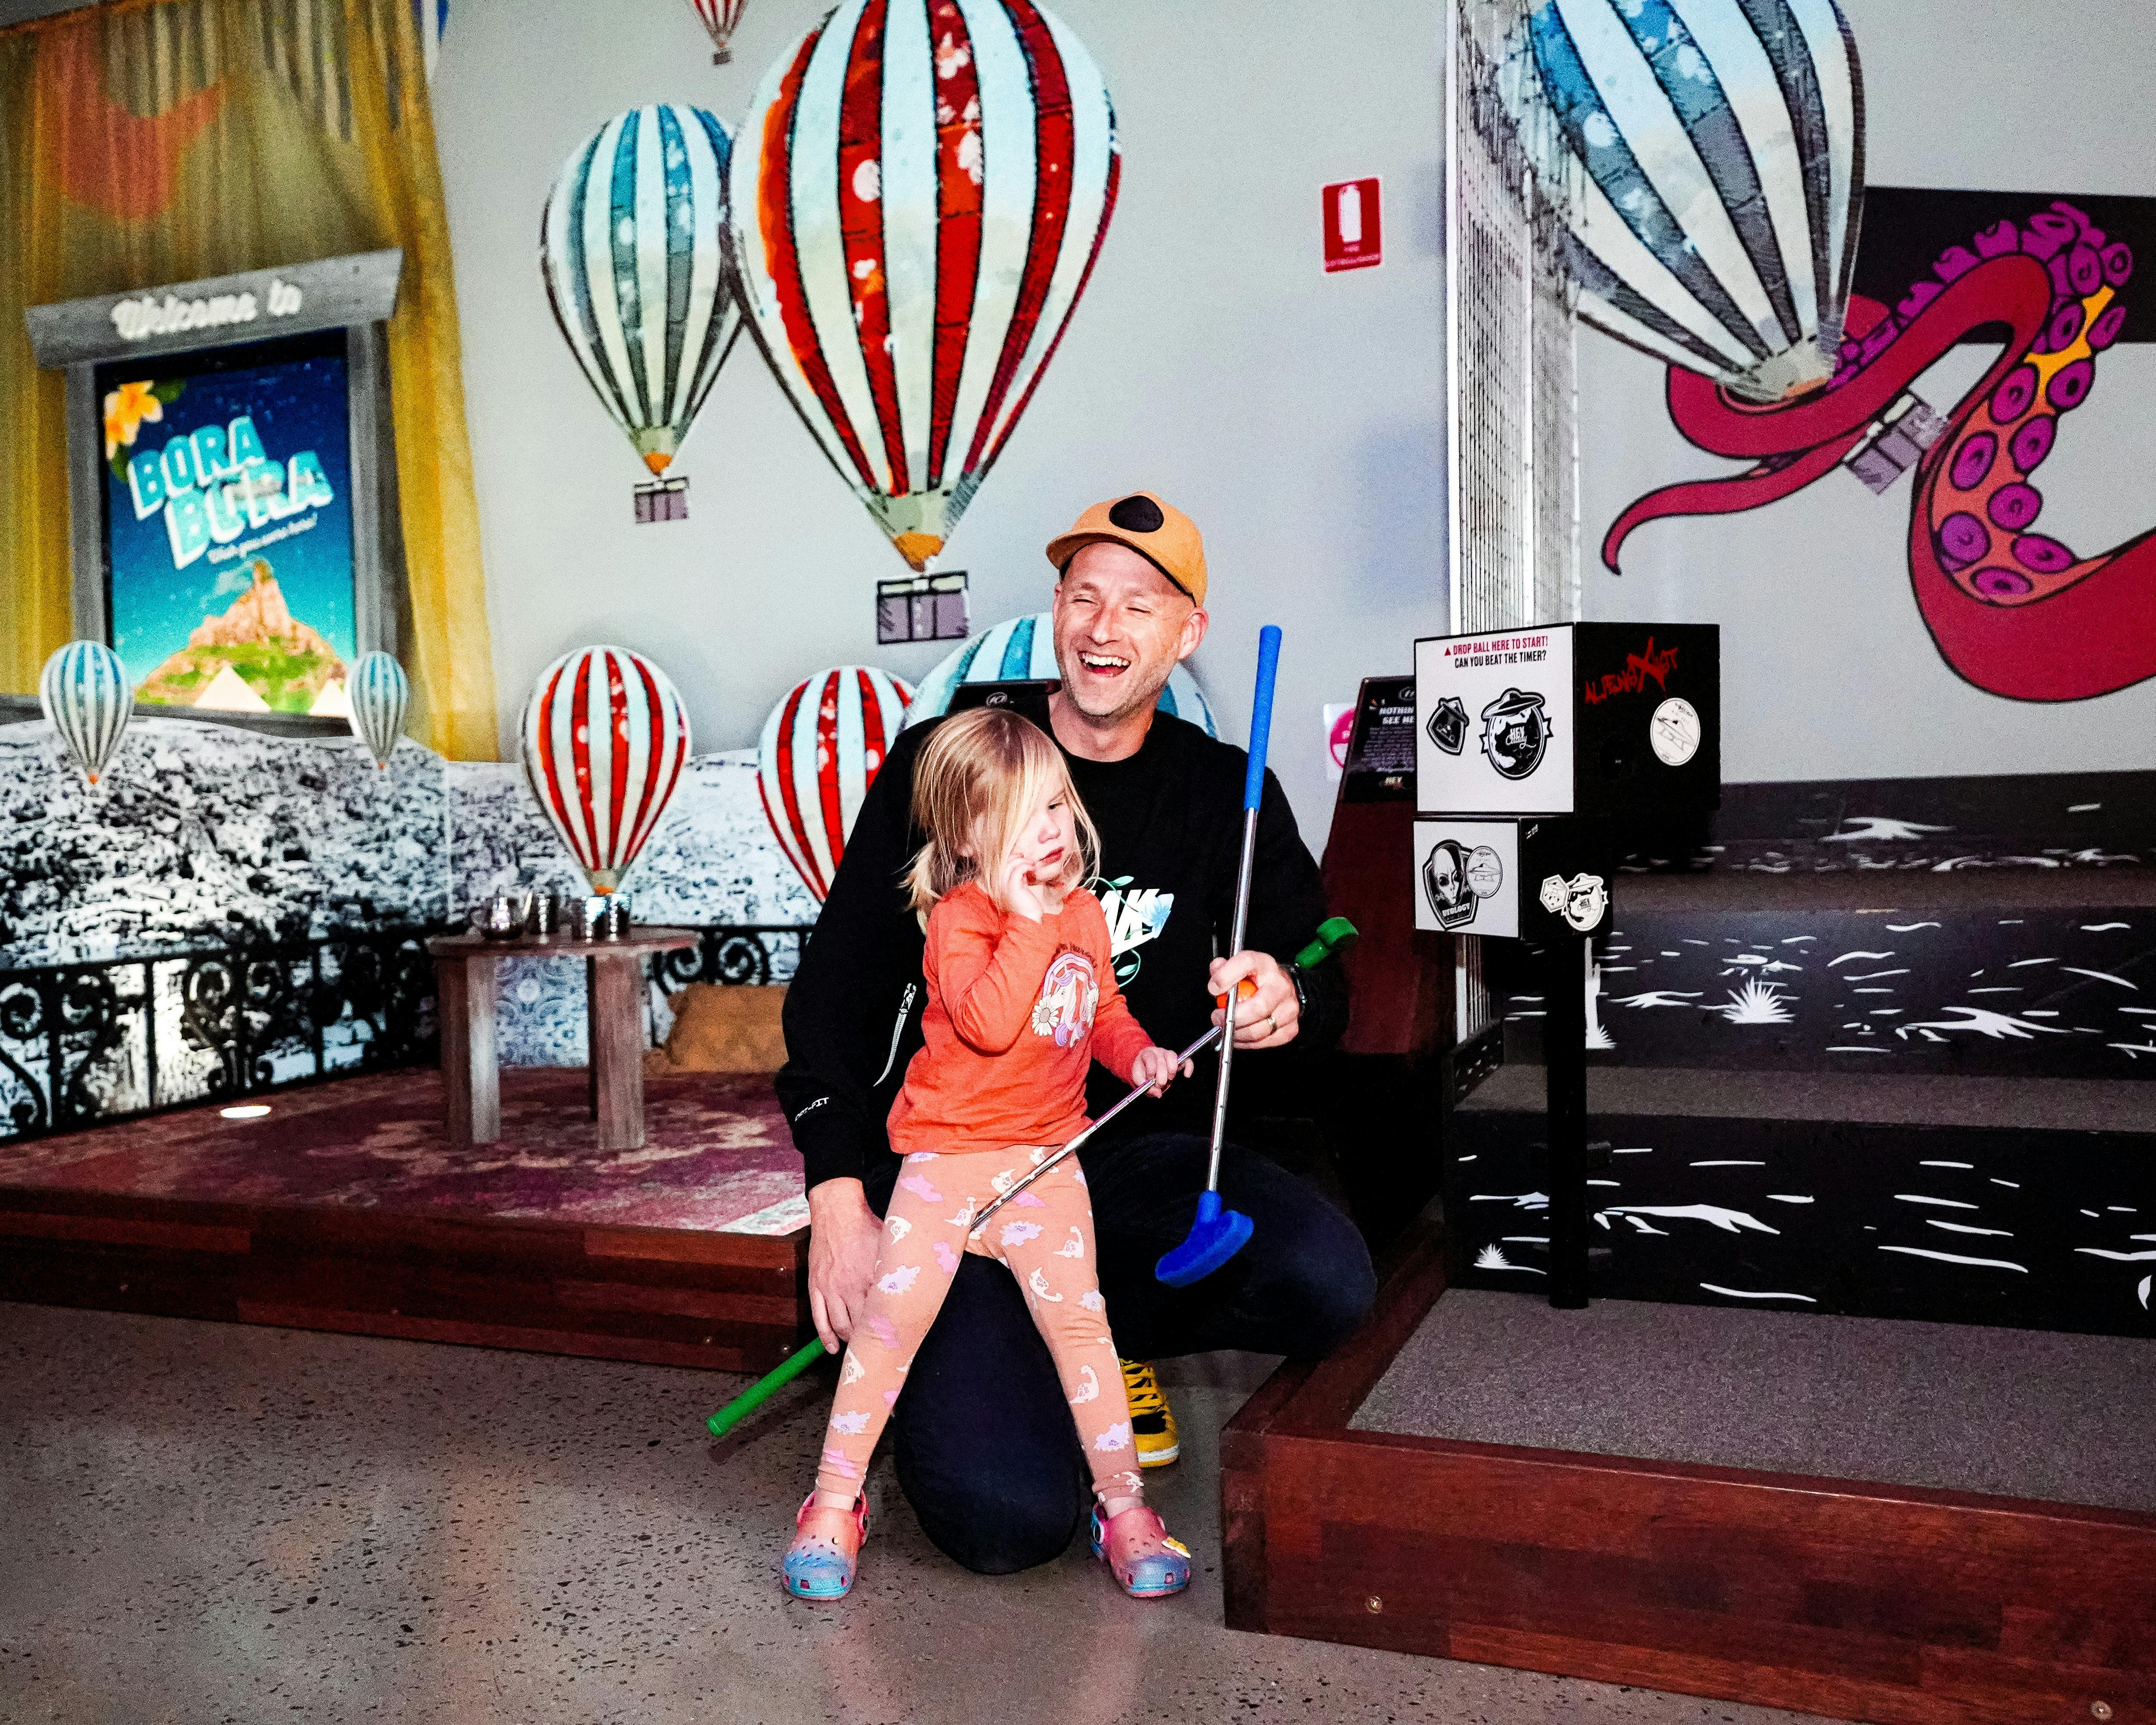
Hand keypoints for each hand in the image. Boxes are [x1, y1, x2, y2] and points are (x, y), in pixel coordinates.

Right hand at [805, 1178, 884, 1350]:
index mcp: (871, 1278)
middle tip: (878, 1346)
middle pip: (861, 1325)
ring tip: (858, 1345)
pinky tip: (832, 1347)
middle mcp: (850, 1287)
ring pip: (839, 1325)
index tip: (896, 1340)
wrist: (836, 1210)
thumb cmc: (866, 1225)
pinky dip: (825, 1336)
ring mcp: (831, 1288)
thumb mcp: (889, 1246)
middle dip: (869, 1338)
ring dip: (849, 1339)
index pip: (881, 1315)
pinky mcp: (816, 1286)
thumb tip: (920, 1281)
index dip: (888, 1330)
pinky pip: (819, 1318)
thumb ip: (899, 1268)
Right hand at [999, 854, 1046, 921]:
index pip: (1001, 866)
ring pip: (1010, 865)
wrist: (1029, 918)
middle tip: (1025, 857)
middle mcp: (999, 885)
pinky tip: (1032, 868)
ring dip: (1022, 861)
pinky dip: (1026, 866)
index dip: (1009, 858)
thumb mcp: (1021, 887)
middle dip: (1014, 857)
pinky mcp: (1013, 887)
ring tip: (1031, 864)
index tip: (1020, 856)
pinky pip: (1017, 870)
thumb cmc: (1026, 905)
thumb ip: (1019, 878)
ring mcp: (1005, 886)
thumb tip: (1023, 867)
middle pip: (1003, 863)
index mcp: (1000, 885)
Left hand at [1129, 1044, 1192, 1096]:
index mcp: (1146, 1054)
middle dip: (1161, 1077)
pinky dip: (1188, 1067)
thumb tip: (1158, 1093)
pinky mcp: (1178, 1059)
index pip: (1150, 1060)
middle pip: (1162, 1062)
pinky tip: (1186, 1075)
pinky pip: (1186, 1060)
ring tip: (1168, 1079)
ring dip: (1171, 1072)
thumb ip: (1145, 1087)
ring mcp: (1168, 1054)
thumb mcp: (1139, 1081)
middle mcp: (1158, 1051)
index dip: (1151, 1072)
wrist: (1147, 1068)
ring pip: (1173, 1059)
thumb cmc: (1143, 1073)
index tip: (1150, 1080)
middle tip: (1159, 1084)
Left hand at [1208, 949, 1297, 1048]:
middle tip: (1218, 1018)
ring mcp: (1288, 1009)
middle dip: (1232, 1018)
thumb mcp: (1239, 968)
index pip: (1247, 963)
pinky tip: (1241, 1034)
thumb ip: (1223, 968)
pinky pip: (1264, 1042)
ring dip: (1237, 1033)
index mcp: (1265, 965)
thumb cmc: (1258, 978)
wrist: (1282, 988)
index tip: (1214, 988)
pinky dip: (1247, 1042)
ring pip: (1258, 1030)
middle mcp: (1281, 986)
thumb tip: (1216, 977)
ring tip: (1227, 1027)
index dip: (1227, 976)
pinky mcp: (1290, 1028)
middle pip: (1257, 1008)